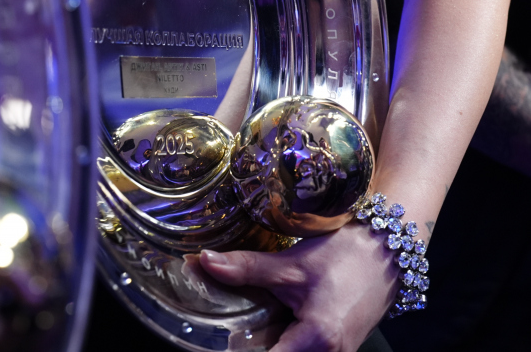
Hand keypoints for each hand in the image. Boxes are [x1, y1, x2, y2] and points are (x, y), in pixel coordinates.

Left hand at [199, 224, 398, 350]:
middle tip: (223, 335)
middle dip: (249, 347)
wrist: (389, 250)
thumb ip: (246, 268)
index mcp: (317, 339)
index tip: (213, 346)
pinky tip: (267, 326)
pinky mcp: (338, 349)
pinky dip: (283, 343)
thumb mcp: (291, 264)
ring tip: (244, 328)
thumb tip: (204, 262)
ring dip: (268, 344)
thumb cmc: (347, 256)